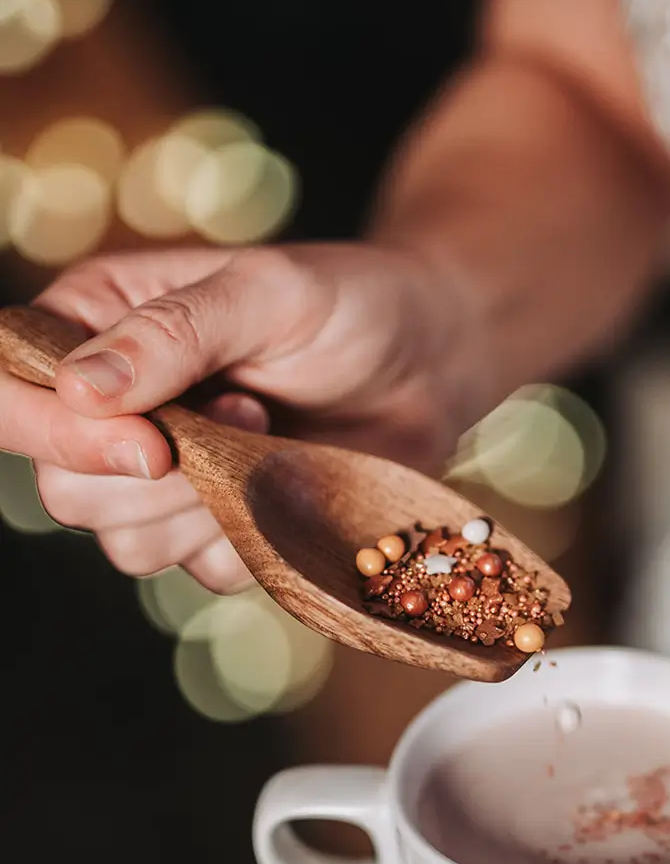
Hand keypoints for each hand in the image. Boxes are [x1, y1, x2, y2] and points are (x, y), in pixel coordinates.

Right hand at [1, 242, 481, 590]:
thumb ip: (173, 332)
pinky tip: (290, 483)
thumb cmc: (350, 302)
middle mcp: (112, 406)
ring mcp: (164, 477)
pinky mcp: (218, 528)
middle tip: (241, 418)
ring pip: (127, 543)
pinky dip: (253, 542)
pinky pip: (203, 571)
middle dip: (151, 480)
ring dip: (207, 508)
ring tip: (270, 436)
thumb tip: (82, 388)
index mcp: (95, 323)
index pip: (11, 392)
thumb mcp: (266, 292)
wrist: (433, 361)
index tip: (150, 445)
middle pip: (65, 489)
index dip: (56, 435)